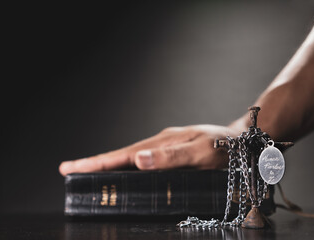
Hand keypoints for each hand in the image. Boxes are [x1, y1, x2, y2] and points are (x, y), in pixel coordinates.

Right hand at [59, 124, 240, 174]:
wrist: (244, 140)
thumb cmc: (225, 147)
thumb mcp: (201, 152)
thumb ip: (171, 157)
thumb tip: (138, 159)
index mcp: (161, 143)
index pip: (122, 155)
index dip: (96, 162)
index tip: (71, 167)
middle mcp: (159, 144)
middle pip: (120, 156)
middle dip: (94, 163)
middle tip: (68, 170)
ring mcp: (164, 148)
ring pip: (130, 158)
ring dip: (108, 165)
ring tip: (88, 172)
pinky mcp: (170, 154)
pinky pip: (143, 162)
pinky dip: (126, 167)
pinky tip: (122, 173)